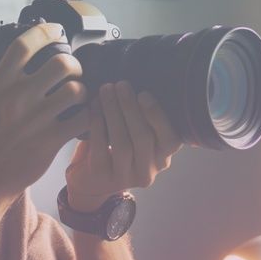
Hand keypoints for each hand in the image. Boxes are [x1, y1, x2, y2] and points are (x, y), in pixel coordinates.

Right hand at [0, 21, 90, 213]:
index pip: (26, 44)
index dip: (47, 31)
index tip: (56, 32)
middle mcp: (16, 98)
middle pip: (61, 63)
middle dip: (73, 63)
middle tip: (73, 70)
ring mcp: (34, 120)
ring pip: (76, 89)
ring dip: (82, 89)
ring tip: (78, 93)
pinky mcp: (49, 141)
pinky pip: (82, 118)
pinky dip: (88, 114)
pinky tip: (83, 115)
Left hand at [62, 81, 182, 210]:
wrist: (90, 179)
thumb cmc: (117, 146)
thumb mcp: (136, 134)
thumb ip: (144, 117)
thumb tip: (139, 81)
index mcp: (163, 157)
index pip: (170, 139)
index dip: (158, 117)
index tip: (143, 94)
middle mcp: (149, 171)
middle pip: (143, 137)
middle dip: (130, 108)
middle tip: (119, 85)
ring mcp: (126, 178)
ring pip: (122, 143)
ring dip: (113, 112)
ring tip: (105, 91)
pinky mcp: (103, 178)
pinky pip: (100, 148)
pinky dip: (96, 124)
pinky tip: (93, 107)